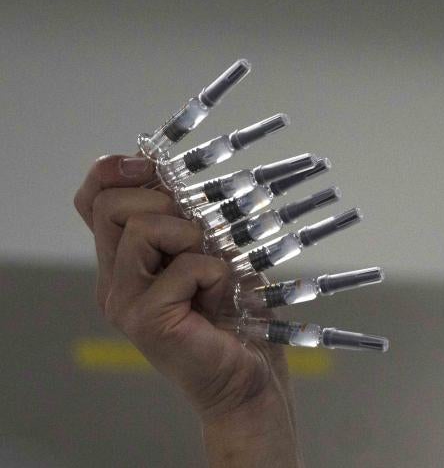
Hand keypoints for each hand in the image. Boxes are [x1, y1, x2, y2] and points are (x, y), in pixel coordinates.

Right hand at [75, 154, 302, 465]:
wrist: (249, 376)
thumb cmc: (236, 314)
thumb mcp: (213, 251)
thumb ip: (188, 218)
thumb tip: (178, 171)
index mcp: (124, 260)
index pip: (94, 200)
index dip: (115, 170)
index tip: (153, 167)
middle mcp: (114, 281)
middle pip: (112, 205)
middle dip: (163, 200)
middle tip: (198, 233)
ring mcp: (125, 303)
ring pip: (141, 227)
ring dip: (193, 236)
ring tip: (213, 268)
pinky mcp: (148, 321)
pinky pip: (183, 266)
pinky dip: (215, 272)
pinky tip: (221, 296)